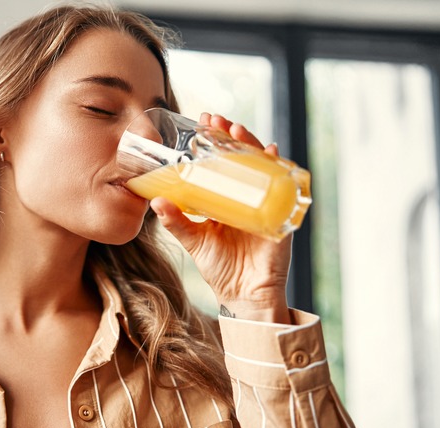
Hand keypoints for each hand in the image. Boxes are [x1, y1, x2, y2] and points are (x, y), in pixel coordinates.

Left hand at [149, 113, 292, 323]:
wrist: (245, 295)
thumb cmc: (221, 267)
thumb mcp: (195, 240)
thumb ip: (176, 222)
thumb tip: (156, 201)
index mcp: (226, 198)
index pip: (220, 162)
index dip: (214, 142)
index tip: (202, 122)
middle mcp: (247, 196)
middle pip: (241, 158)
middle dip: (230, 136)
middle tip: (216, 120)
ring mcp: (265, 202)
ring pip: (261, 166)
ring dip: (251, 145)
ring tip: (236, 131)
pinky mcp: (280, 214)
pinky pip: (282, 186)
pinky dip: (277, 168)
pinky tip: (271, 153)